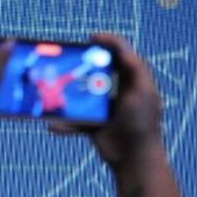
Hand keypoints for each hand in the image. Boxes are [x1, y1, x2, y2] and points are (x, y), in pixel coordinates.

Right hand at [49, 33, 163, 171]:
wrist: (134, 158)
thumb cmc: (142, 123)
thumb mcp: (143, 92)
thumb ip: (135, 69)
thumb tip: (120, 47)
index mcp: (133, 81)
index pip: (120, 55)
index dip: (108, 42)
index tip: (91, 37)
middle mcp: (117, 91)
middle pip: (96, 71)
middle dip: (80, 65)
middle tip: (67, 59)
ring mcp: (104, 107)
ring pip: (80, 94)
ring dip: (66, 93)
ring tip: (53, 88)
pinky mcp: (93, 123)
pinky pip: (74, 119)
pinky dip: (63, 123)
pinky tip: (52, 125)